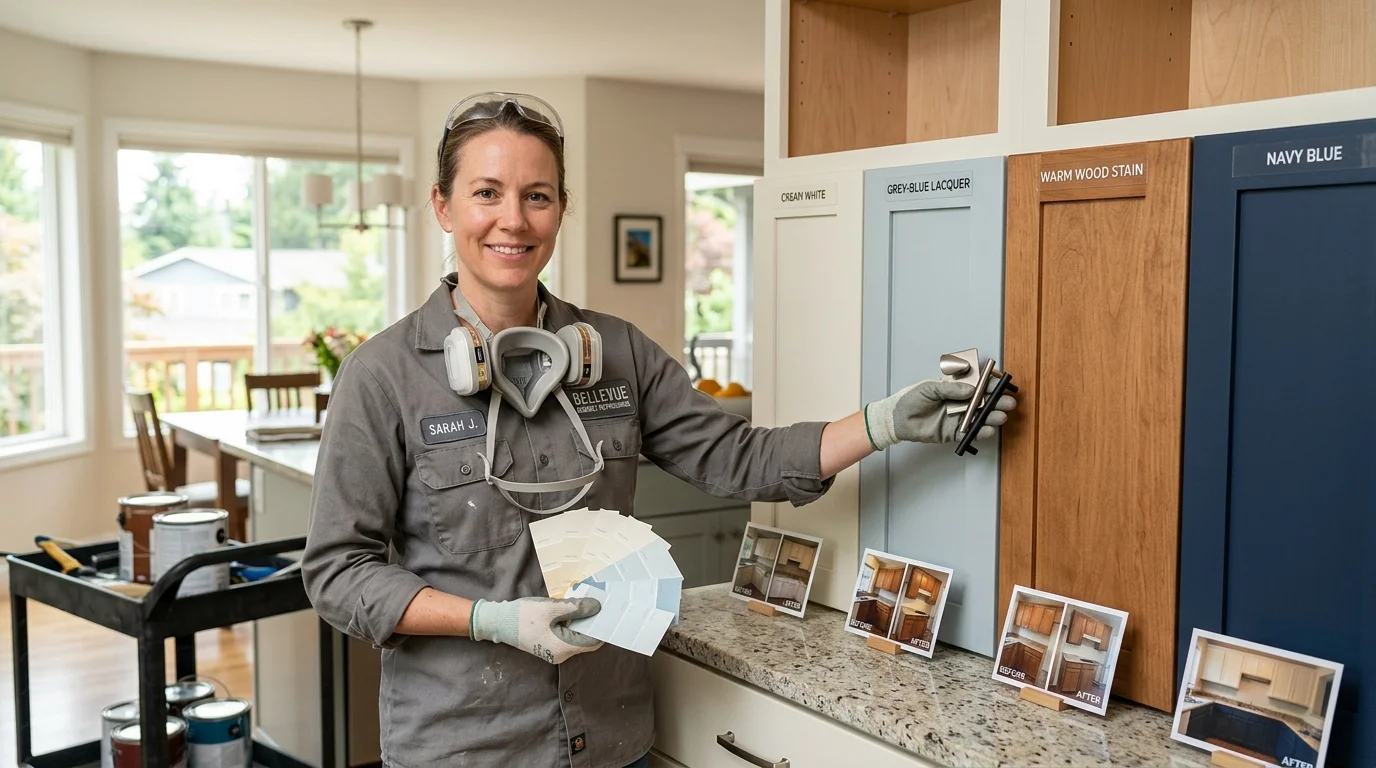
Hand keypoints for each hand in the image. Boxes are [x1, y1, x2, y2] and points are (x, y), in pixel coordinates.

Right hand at [469, 596, 602, 663]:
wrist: (498, 621)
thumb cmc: (523, 616)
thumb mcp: (552, 608)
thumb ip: (576, 608)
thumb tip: (597, 607)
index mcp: (563, 648)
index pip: (593, 641)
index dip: (602, 626)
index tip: (609, 610)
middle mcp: (561, 654)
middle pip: (585, 639)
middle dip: (591, 621)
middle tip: (597, 601)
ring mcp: (553, 650)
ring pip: (575, 636)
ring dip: (580, 620)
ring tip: (584, 601)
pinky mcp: (548, 644)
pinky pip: (565, 634)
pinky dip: (570, 622)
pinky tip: (570, 608)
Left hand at [863, 379, 1015, 450]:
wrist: (897, 420)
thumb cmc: (910, 399)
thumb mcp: (929, 388)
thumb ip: (950, 389)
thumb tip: (971, 389)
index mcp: (955, 388)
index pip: (978, 384)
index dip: (991, 384)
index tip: (1000, 383)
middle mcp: (960, 402)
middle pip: (984, 401)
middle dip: (997, 401)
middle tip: (1007, 402)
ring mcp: (958, 418)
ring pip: (980, 417)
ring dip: (992, 417)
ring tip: (1000, 416)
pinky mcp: (954, 433)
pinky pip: (970, 433)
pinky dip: (979, 431)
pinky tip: (986, 429)